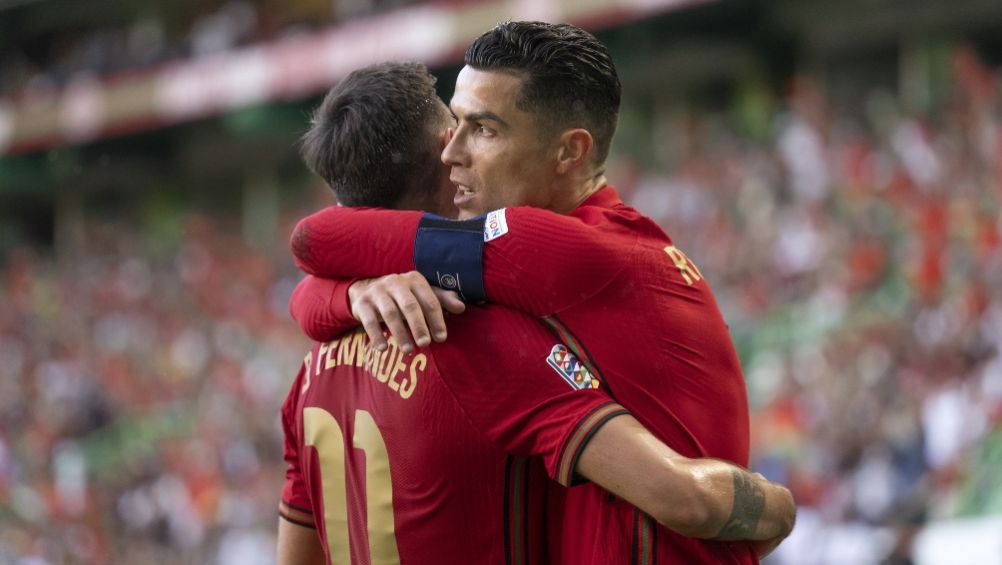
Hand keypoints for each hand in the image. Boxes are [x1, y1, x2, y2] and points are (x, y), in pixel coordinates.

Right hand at [348, 272, 464, 353]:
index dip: (436, 320)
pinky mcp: (361, 303)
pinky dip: (376, 335)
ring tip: (408, 351)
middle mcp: (395, 282)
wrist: (368, 290)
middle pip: (409, 305)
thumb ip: (442, 300)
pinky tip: (383, 349)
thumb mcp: (422, 295)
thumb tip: (461, 308)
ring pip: (390, 313)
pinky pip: (369, 320)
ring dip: (400, 333)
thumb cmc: (403, 296)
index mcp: (414, 280)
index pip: (429, 300)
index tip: (441, 338)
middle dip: (418, 326)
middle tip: (426, 344)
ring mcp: (377, 292)